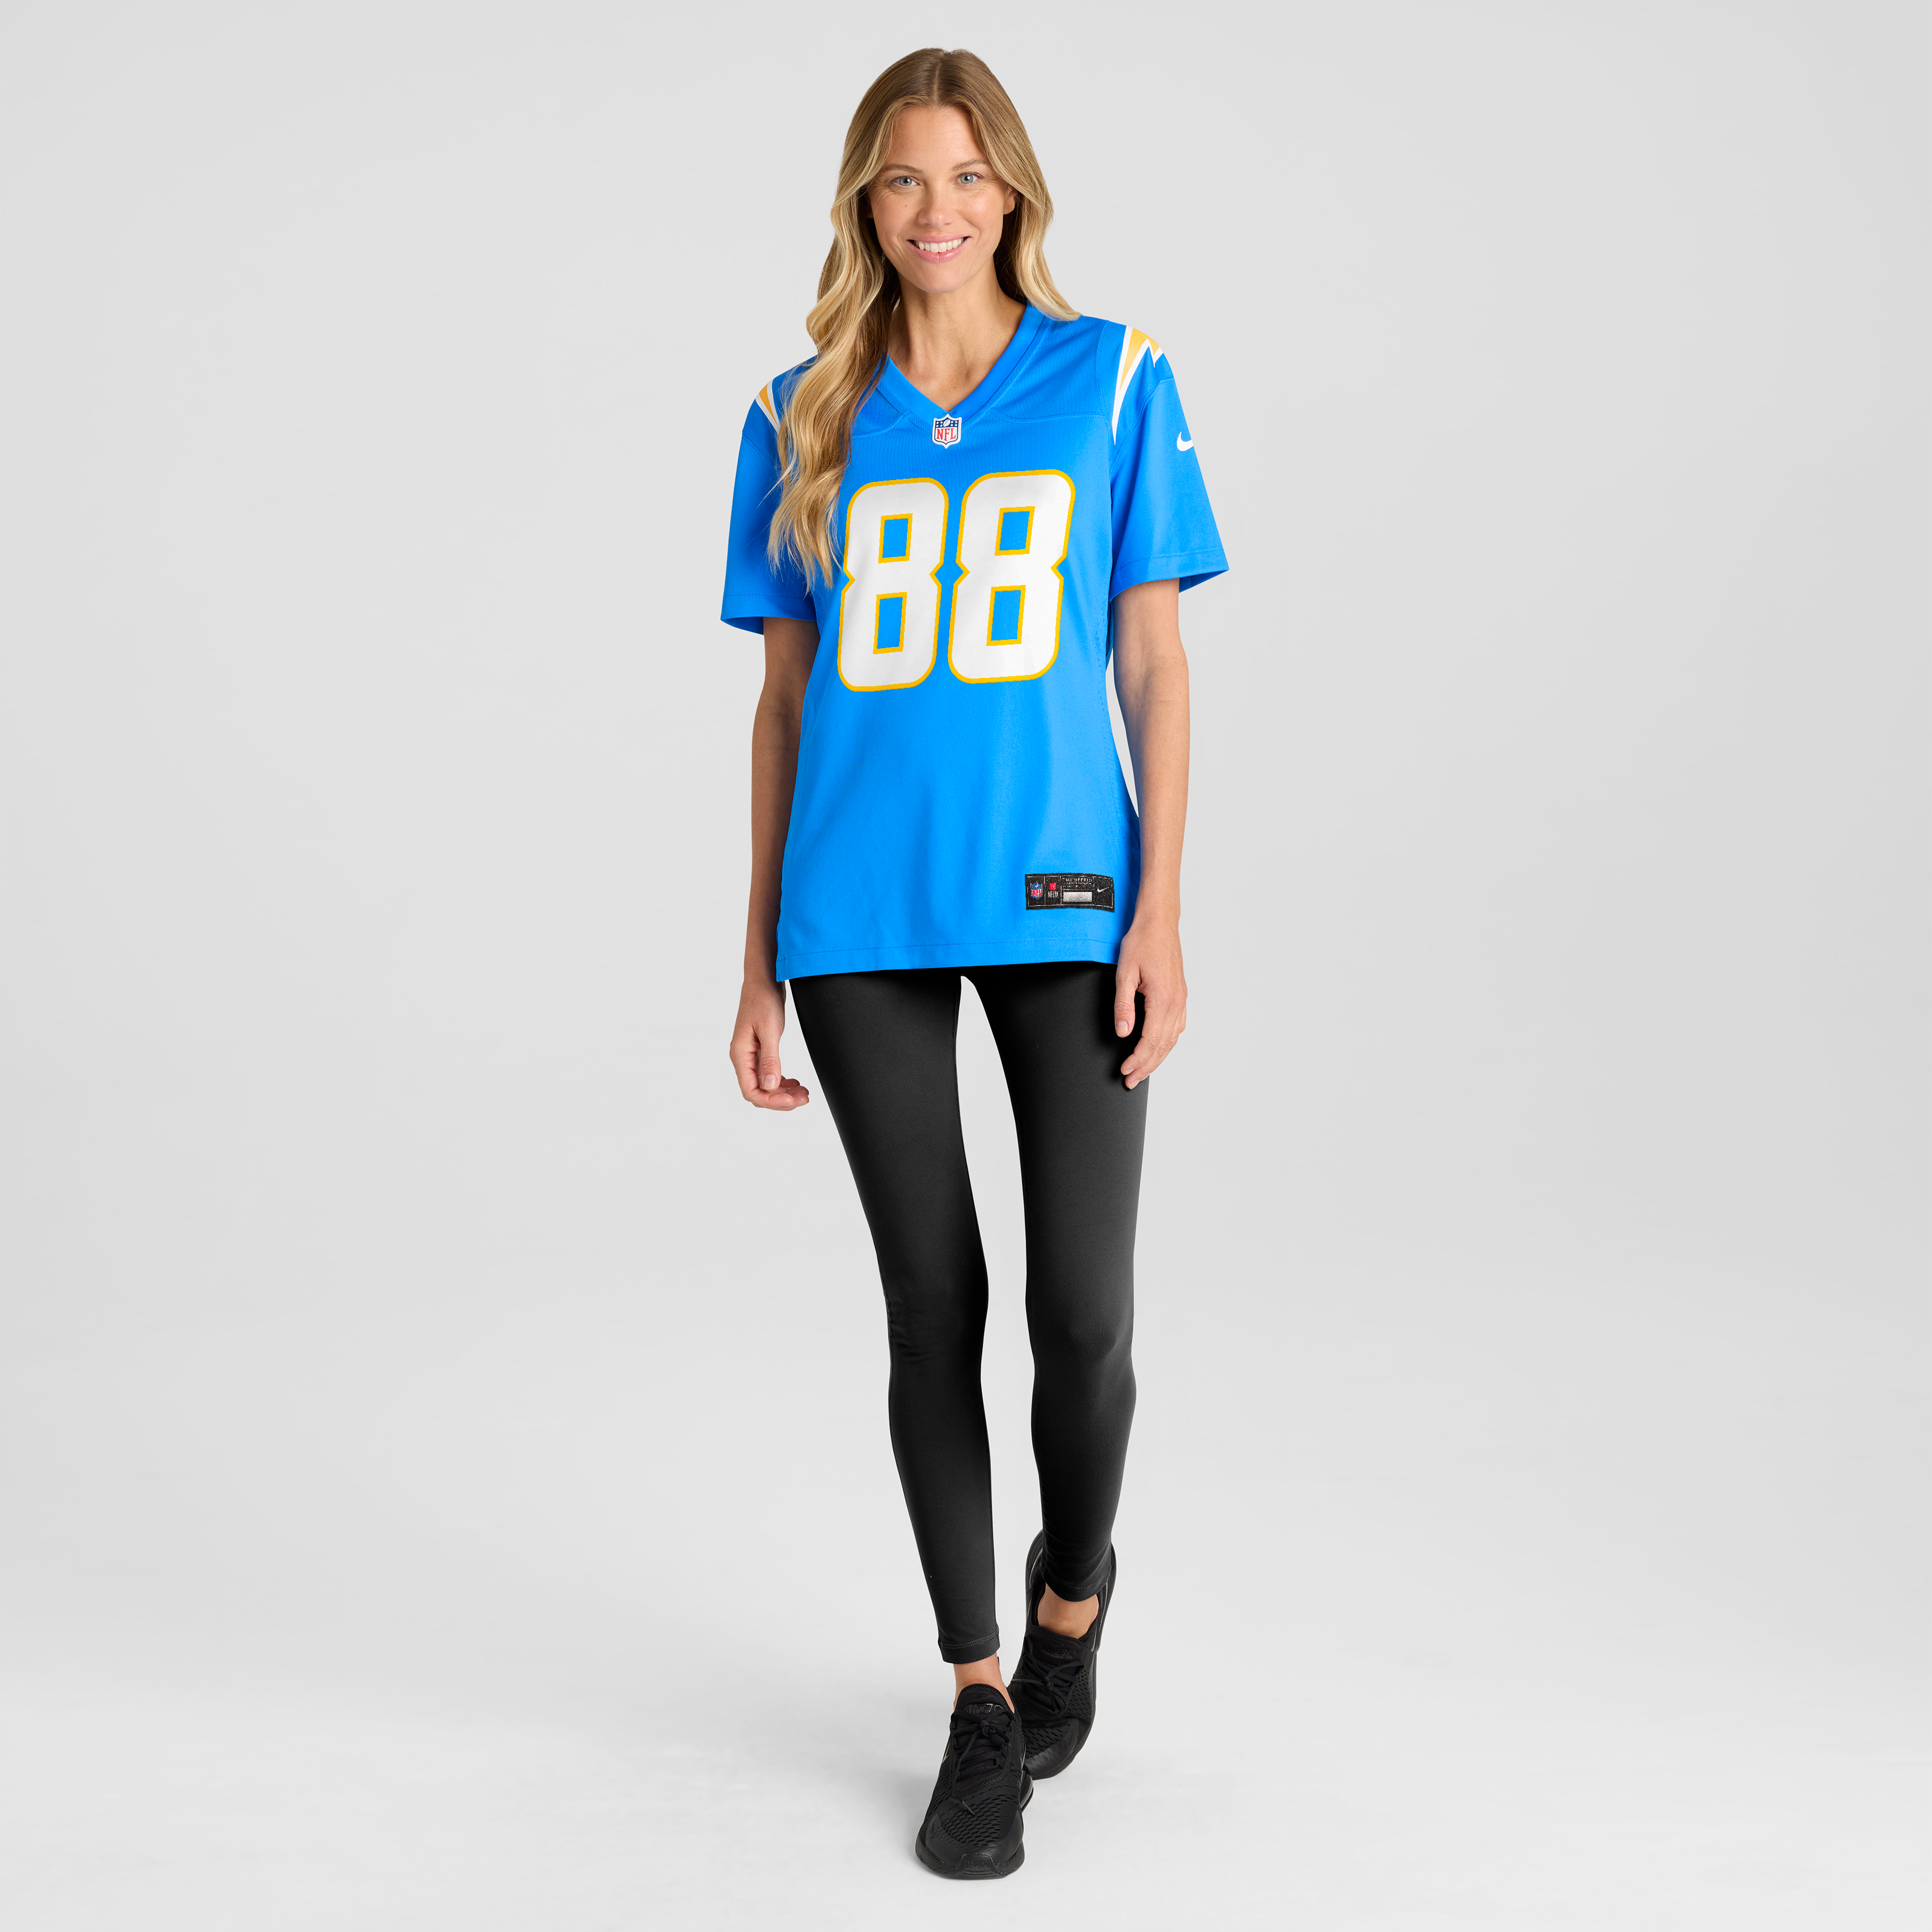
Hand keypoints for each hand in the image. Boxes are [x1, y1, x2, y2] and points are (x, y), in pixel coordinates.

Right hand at [730, 978, 810, 1109]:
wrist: (763, 980)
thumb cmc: (763, 1000)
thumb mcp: (769, 1030)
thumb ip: (770, 1060)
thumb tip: (770, 1086)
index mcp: (740, 1055)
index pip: (751, 1091)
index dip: (772, 1101)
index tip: (793, 1101)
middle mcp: (743, 1058)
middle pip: (759, 1092)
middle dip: (781, 1099)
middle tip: (805, 1098)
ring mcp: (751, 1055)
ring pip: (765, 1085)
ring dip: (784, 1092)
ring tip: (804, 1093)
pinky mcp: (760, 1050)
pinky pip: (768, 1074)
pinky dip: (782, 1081)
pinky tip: (795, 1082)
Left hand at [1115, 916, 1186, 1089]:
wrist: (1159, 923)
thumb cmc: (1142, 942)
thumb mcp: (1124, 973)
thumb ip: (1123, 1005)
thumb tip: (1123, 1032)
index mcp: (1163, 998)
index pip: (1150, 1040)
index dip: (1137, 1059)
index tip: (1125, 1070)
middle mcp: (1176, 1002)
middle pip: (1163, 1045)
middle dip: (1146, 1066)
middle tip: (1131, 1081)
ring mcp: (1181, 999)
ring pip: (1172, 1038)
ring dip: (1158, 1057)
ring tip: (1143, 1070)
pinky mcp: (1180, 995)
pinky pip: (1177, 1026)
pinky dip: (1167, 1043)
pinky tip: (1159, 1047)